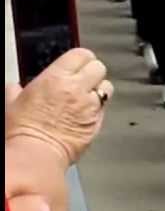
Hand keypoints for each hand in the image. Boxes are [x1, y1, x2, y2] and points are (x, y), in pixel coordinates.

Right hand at [5, 48, 109, 165]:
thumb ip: (16, 91)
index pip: (81, 55)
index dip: (80, 59)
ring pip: (107, 87)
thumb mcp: (11, 104)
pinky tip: (85, 115)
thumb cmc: (22, 131)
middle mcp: (77, 88)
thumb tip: (14, 88)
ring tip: (86, 98)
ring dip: (99, 90)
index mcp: (56, 78)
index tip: (76, 64)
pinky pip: (105, 109)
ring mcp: (90, 105)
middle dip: (92, 72)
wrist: (35, 155)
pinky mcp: (98, 122)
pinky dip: (98, 109)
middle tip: (83, 80)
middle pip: (99, 67)